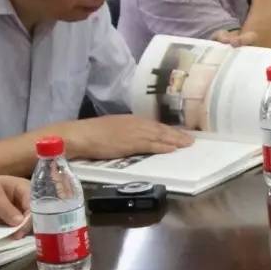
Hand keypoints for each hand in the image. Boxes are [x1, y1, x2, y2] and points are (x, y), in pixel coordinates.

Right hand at [59, 115, 191, 160]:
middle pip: (161, 129)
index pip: (154, 125)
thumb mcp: (113, 129)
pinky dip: (163, 147)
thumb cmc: (91, 134)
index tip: (179, 133)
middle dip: (177, 134)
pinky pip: (151, 145)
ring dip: (175, 140)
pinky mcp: (131, 143)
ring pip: (160, 136)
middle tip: (191, 140)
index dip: (168, 130)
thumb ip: (126, 132)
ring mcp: (135, 132)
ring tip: (188, 145)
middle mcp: (136, 124)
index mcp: (131, 120)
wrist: (79, 135)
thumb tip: (134, 138)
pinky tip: (173, 149)